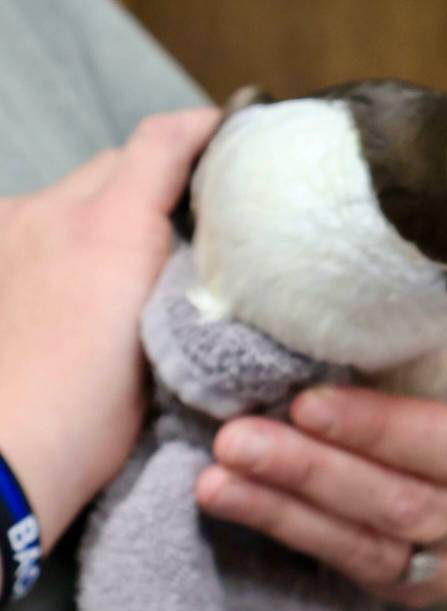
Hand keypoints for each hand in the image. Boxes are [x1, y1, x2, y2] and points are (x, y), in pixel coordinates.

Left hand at [0, 109, 218, 551]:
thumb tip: (207, 242)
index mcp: (108, 225)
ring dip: (113, 205)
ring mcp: (9, 232)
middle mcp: (50, 211)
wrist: (4, 459)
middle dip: (161, 175)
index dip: (205, 128)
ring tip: (142, 251)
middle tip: (202, 209)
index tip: (237, 133)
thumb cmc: (92, 412)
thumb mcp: (165, 340)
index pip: (162, 141)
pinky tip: (88, 275)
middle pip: (119, 162)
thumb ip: (185, 272)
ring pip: (78, 193)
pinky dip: (73, 232)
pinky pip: (41, 221)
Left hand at [196, 225, 446, 606]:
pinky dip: (289, 532)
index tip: (310, 403)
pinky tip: (231, 502)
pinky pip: (352, 567)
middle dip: (317, 473)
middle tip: (237, 438)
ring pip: (372, 545)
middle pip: (409, 506)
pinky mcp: (424, 583)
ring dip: (287, 507)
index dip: (388, 433)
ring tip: (215, 474)